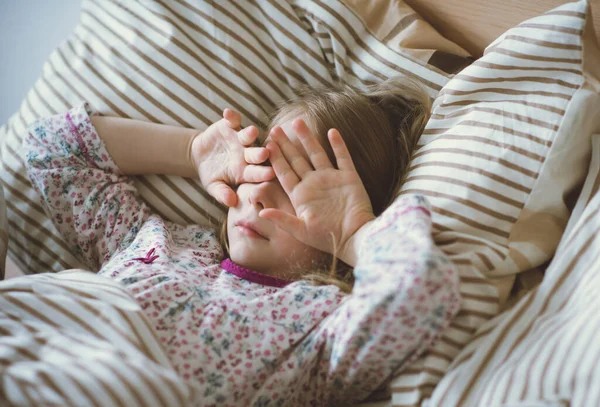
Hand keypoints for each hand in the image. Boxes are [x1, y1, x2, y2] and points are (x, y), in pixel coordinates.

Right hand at [191, 109, 274, 206]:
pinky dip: (230, 116)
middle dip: (260, 153)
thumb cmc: (211, 174)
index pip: (257, 173)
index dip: (263, 173)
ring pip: (248, 135)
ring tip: (251, 131)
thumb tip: (231, 202)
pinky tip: (227, 113)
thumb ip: (222, 193)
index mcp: (246, 171)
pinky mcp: (230, 125)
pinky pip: (232, 119)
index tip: (270, 174)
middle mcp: (247, 154)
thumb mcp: (214, 186)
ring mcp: (240, 139)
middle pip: (256, 153)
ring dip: (249, 133)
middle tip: (265, 153)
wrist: (200, 156)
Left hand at [259, 119, 375, 258]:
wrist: (354, 238)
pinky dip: (338, 145)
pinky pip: (342, 157)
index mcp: (300, 195)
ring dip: (308, 138)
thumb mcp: (300, 230)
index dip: (275, 159)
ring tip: (297, 122)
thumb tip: (261, 211)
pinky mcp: (349, 178)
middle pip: (297, 159)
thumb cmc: (326, 238)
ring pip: (317, 154)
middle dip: (286, 144)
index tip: (266, 145)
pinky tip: (332, 131)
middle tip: (275, 128)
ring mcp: (331, 179)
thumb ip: (282, 219)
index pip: (284, 172)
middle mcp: (314, 184)